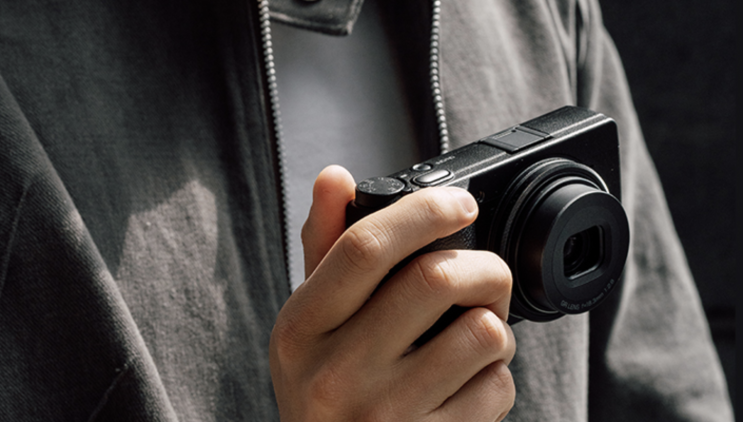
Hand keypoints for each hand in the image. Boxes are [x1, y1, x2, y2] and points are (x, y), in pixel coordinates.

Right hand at [270, 165, 515, 421]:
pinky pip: (497, 387)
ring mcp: (386, 416)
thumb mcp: (309, 323)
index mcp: (302, 329)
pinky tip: (467, 383)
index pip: (363, 248)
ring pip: (482, 333)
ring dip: (495, 323)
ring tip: (474, 332)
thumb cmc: (325, 391)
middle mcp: (337, 374)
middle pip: (435, 280)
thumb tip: (335, 177)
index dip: (423, 211)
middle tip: (484, 273)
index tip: (461, 202)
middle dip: (482, 264)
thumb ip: (323, 247)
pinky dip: (496, 376)